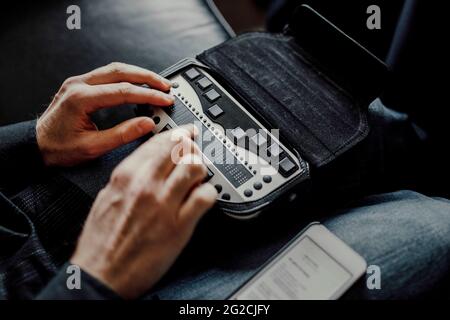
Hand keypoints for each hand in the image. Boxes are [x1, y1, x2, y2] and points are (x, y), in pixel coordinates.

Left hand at [36, 62, 173, 166]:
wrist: (36, 146)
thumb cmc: (59, 148)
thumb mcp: (93, 147)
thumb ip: (122, 134)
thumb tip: (147, 124)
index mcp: (81, 99)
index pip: (123, 91)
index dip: (148, 94)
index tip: (165, 100)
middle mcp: (79, 85)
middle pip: (120, 71)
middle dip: (147, 77)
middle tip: (167, 86)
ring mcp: (79, 82)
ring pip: (115, 69)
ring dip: (138, 74)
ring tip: (157, 83)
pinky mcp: (80, 85)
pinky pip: (107, 74)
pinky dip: (127, 77)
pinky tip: (137, 83)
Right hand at [70, 125, 217, 298]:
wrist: (101, 274)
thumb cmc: (101, 240)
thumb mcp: (106, 197)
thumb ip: (129, 177)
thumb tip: (150, 164)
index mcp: (126, 175)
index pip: (159, 142)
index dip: (177, 133)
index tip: (185, 133)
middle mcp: (146, 185)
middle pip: (180, 149)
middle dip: (191, 146)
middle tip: (195, 149)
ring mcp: (164, 204)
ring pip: (195, 168)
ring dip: (201, 168)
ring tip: (198, 175)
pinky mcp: (180, 226)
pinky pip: (206, 197)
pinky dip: (209, 192)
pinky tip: (203, 196)